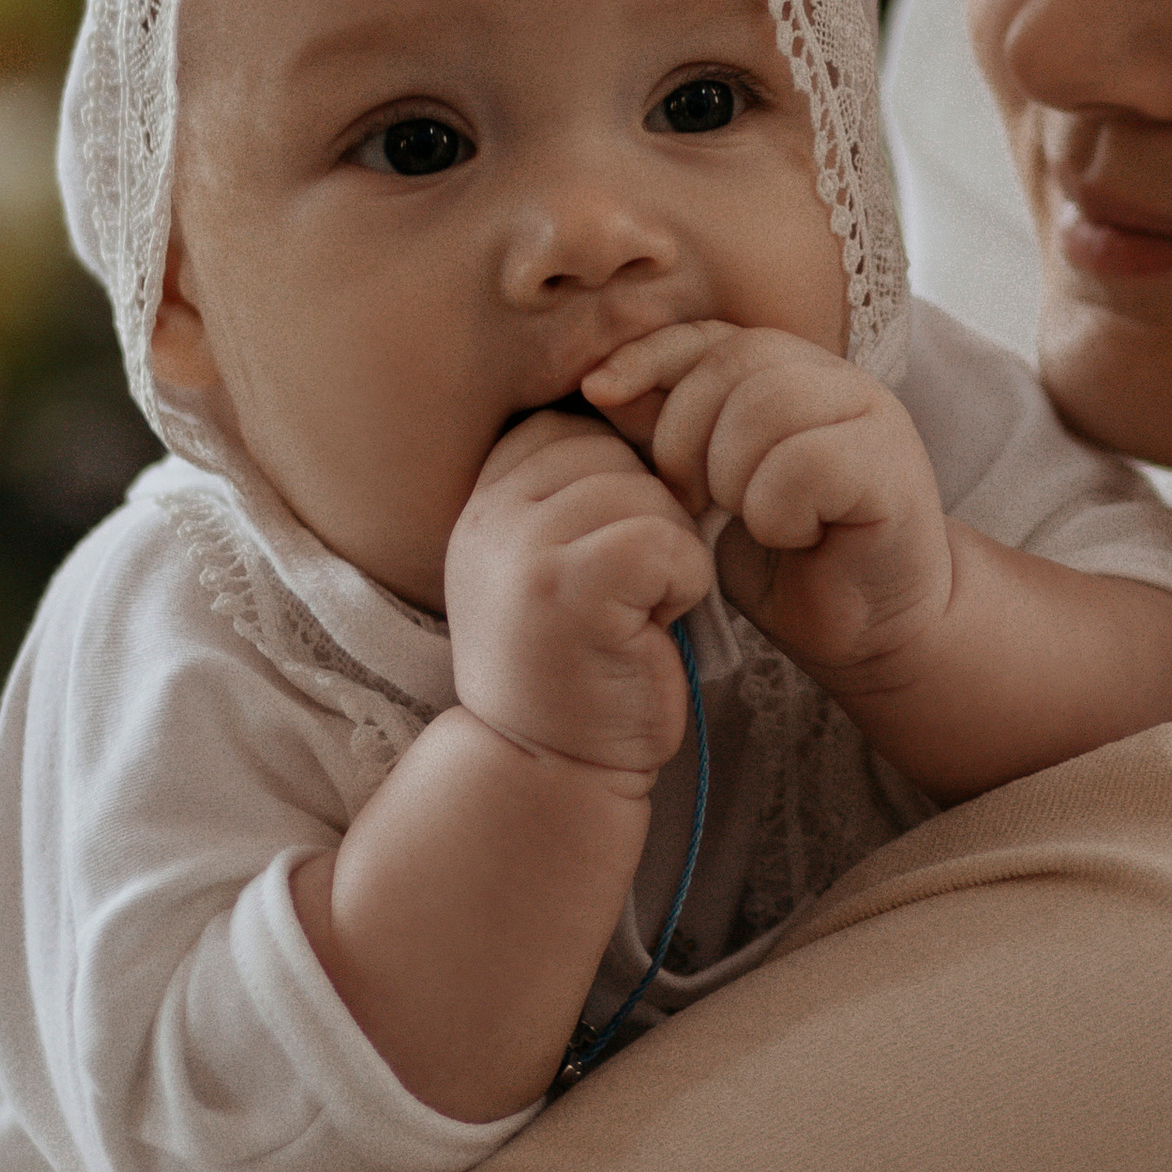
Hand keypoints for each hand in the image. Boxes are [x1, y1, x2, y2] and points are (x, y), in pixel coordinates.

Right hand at [443, 410, 712, 770]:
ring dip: (670, 557)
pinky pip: (666, 541)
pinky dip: (684, 586)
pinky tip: (651, 629)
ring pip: (650, 494)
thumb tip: (657, 403)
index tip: (614, 555)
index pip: (579, 424)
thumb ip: (582, 489)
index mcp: (487, 495)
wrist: (548, 769)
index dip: (624, 482)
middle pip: (619, 452)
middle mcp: (490, 513)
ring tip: (634, 615)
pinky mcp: (567, 588)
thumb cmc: (580, 663)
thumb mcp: (559, 558)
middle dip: (652, 518)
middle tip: (628, 595)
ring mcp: (521, 548)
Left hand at [579, 323, 951, 684]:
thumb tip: (602, 385)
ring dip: (734, 477)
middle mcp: (836, 381)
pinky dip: (778, 512)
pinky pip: (807, 463)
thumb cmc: (785, 561)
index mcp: (791, 373)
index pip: (710, 334)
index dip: (649, 356)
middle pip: (734, 362)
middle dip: (685, 436)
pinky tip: (793, 536)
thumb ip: (666, 434)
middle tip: (692, 502)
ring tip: (748, 520)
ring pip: (770, 405)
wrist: (868, 629)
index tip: (597, 394)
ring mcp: (873, 416)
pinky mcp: (893, 467)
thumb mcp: (704, 490)